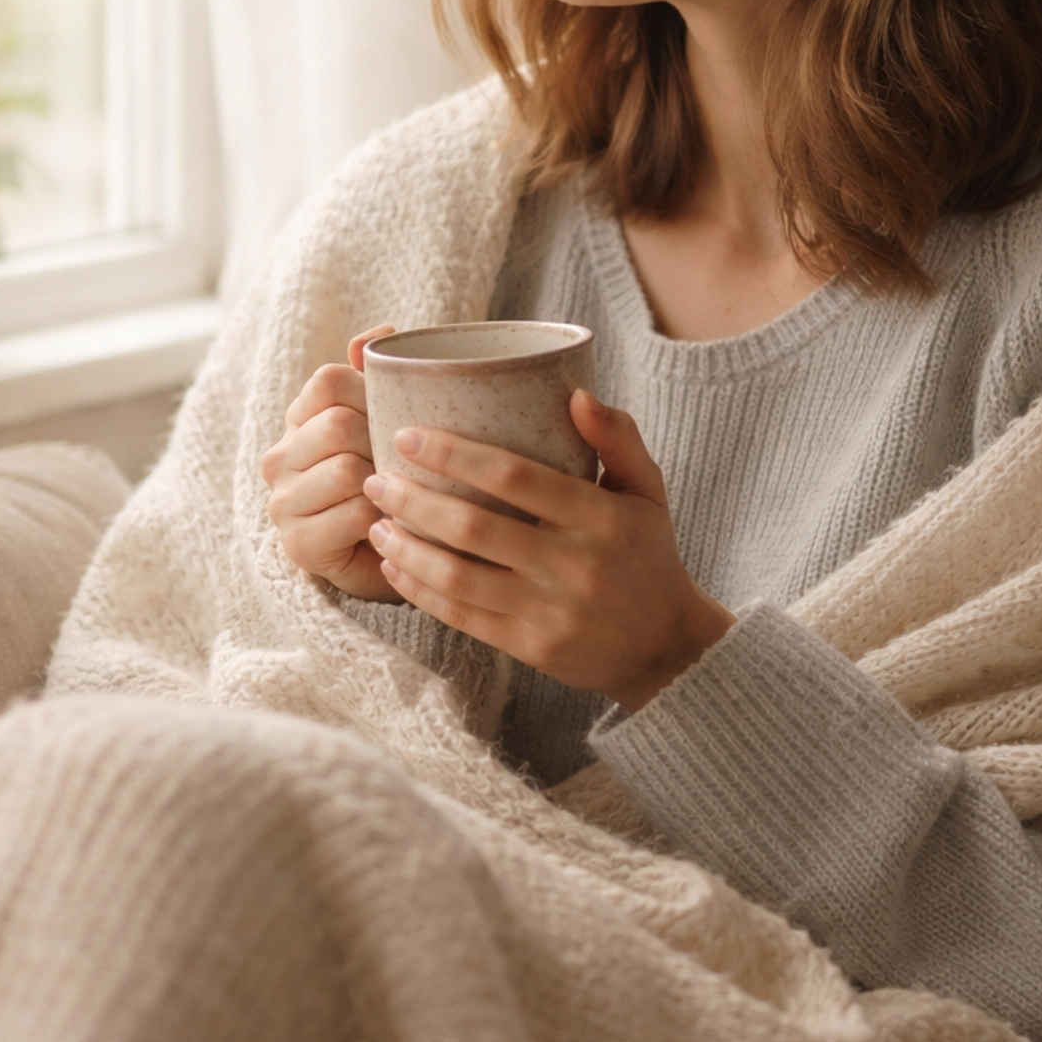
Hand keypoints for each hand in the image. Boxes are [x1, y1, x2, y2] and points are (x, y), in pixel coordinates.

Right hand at [260, 325, 402, 599]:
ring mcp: (283, 503)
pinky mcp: (298, 544)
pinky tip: (391, 525)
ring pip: (345, 469)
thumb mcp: (386, 426)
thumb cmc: (391, 485)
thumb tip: (379, 333)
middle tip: (401, 465)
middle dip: (381, 444)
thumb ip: (377, 377)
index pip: (330, 380)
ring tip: (398, 496)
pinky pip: (354, 514)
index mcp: (299, 420)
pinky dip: (383, 519)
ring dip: (385, 484)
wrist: (393, 558)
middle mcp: (279, 458)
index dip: (372, 394)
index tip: (392, 418)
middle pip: (338, 424)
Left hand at [363, 390, 733, 707]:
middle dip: (413, 499)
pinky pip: (461, 616)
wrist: (665, 646)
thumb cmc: (648, 553)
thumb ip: (617, 436)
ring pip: (458, 576)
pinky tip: (394, 567)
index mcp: (600, 517)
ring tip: (375, 522)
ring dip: (406, 548)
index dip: (454, 454)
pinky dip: (420, 591)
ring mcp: (548, 611)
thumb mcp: (647, 489)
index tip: (409, 434)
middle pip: (473, 527)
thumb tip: (575, 393)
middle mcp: (573, 565)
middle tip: (376, 476)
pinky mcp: (530, 648)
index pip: (515, 476)